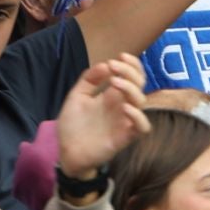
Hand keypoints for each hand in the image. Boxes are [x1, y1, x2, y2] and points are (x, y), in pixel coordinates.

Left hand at [56, 54, 150, 178]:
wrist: (67, 153)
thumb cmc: (73, 126)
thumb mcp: (76, 96)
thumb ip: (89, 79)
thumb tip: (105, 63)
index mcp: (112, 96)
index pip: (132, 76)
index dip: (132, 64)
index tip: (120, 56)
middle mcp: (121, 106)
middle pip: (139, 85)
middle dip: (130, 71)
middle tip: (114, 66)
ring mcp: (125, 121)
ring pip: (142, 102)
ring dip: (131, 88)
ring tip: (115, 82)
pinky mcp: (125, 137)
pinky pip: (142, 127)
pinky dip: (138, 116)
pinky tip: (125, 108)